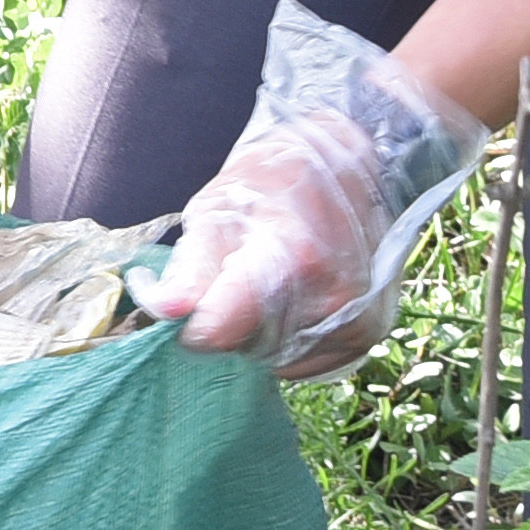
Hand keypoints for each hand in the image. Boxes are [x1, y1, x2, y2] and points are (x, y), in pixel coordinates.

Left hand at [139, 3, 489, 377]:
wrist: (348, 165)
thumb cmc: (273, 182)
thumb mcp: (217, 210)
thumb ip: (189, 269)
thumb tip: (162, 312)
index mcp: (290, 259)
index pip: (219, 331)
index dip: (193, 325)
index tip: (189, 305)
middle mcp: (331, 297)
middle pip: (246, 349)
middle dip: (228, 323)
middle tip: (233, 278)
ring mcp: (355, 319)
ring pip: (274, 359)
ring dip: (258, 334)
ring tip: (267, 284)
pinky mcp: (368, 334)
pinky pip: (305, 363)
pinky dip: (288, 343)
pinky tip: (291, 303)